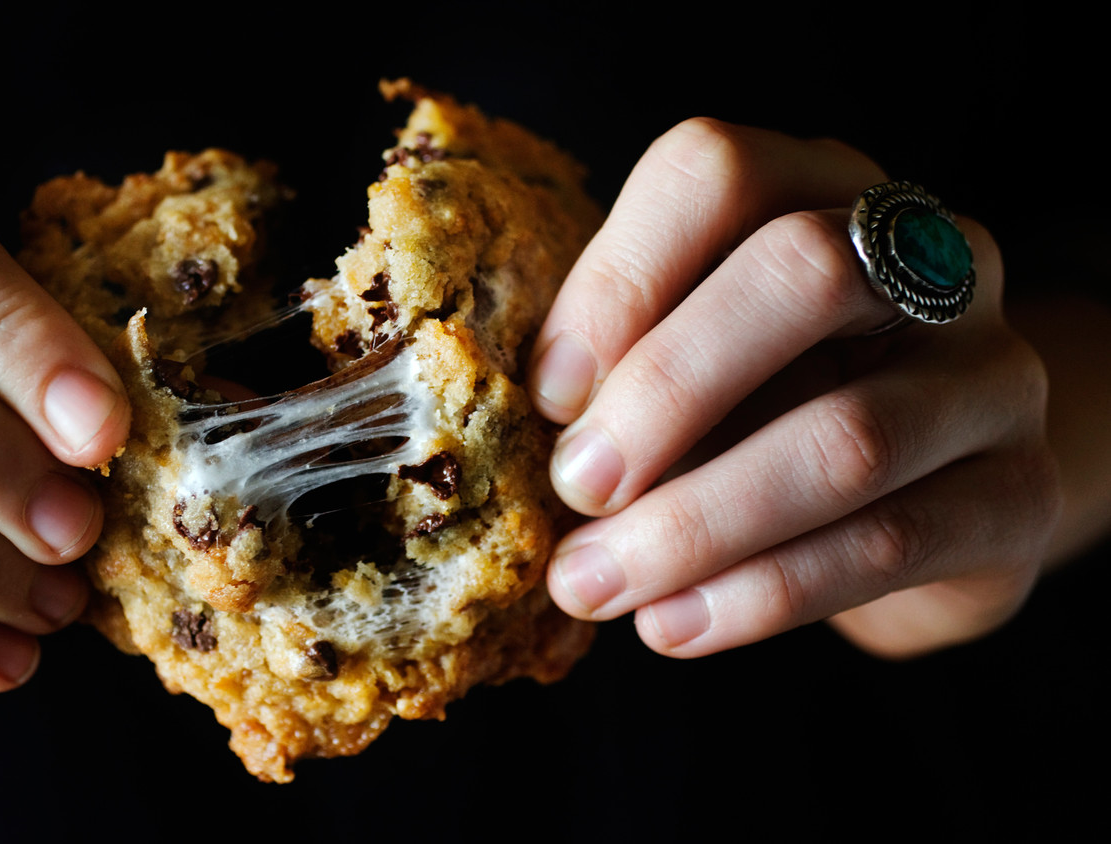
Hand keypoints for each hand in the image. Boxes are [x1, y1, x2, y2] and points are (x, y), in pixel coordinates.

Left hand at [528, 119, 1058, 658]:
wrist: (924, 499)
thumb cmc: (767, 409)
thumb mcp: (693, 360)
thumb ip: (625, 365)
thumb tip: (536, 422)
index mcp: (820, 192)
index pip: (718, 171)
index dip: (619, 278)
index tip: (548, 394)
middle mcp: (928, 259)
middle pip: (801, 273)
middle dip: (664, 390)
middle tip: (574, 488)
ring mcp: (990, 374)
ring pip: (846, 437)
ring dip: (694, 523)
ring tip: (594, 583)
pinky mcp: (1017, 495)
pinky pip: (886, 545)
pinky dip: (758, 594)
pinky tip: (672, 623)